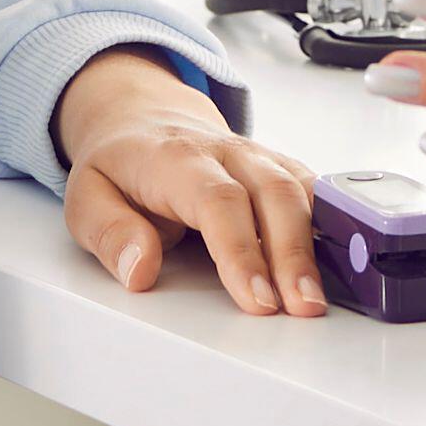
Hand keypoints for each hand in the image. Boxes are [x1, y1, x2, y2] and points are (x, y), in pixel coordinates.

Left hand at [59, 46, 333, 317]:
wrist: (143, 117)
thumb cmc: (119, 166)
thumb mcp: (85, 198)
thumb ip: (110, 233)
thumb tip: (140, 269)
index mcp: (174, 157)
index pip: (218, 200)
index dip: (242, 251)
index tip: (257, 298)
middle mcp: (225, 151)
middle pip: (273, 193)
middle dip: (292, 255)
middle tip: (302, 308)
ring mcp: (258, 155)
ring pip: (301, 189)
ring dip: (318, 244)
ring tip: (320, 297)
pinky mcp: (279, 166)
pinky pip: (313, 189)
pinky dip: (332, 223)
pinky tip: (340, 262)